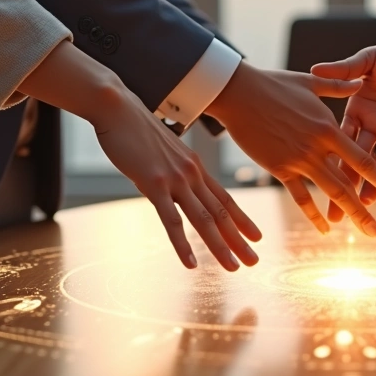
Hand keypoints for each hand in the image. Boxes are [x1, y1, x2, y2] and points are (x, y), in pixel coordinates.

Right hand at [13, 40, 259, 271]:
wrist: (119, 108)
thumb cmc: (136, 129)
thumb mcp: (164, 151)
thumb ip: (173, 169)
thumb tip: (173, 184)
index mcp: (195, 167)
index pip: (225, 198)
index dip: (243, 219)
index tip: (257, 237)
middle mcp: (192, 174)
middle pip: (221, 212)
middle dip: (239, 240)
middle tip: (254, 261)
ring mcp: (175, 180)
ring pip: (204, 219)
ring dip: (219, 246)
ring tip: (234, 267)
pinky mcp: (154, 184)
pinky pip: (172, 220)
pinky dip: (183, 244)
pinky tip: (191, 263)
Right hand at [207, 63, 375, 236]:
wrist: (239, 93)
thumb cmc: (275, 84)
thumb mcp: (311, 82)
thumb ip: (340, 85)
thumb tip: (362, 83)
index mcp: (329, 127)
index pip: (364, 160)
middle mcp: (318, 147)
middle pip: (350, 183)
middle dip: (367, 208)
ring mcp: (299, 159)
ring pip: (330, 192)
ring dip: (349, 214)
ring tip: (364, 232)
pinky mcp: (280, 168)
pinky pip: (300, 196)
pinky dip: (312, 213)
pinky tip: (325, 229)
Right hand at [310, 31, 375, 218]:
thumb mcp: (370, 59)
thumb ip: (345, 69)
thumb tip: (315, 68)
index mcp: (353, 109)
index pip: (337, 139)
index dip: (328, 161)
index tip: (314, 182)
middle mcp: (368, 125)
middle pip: (351, 161)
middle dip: (343, 188)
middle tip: (334, 218)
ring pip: (374, 167)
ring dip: (368, 190)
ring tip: (360, 215)